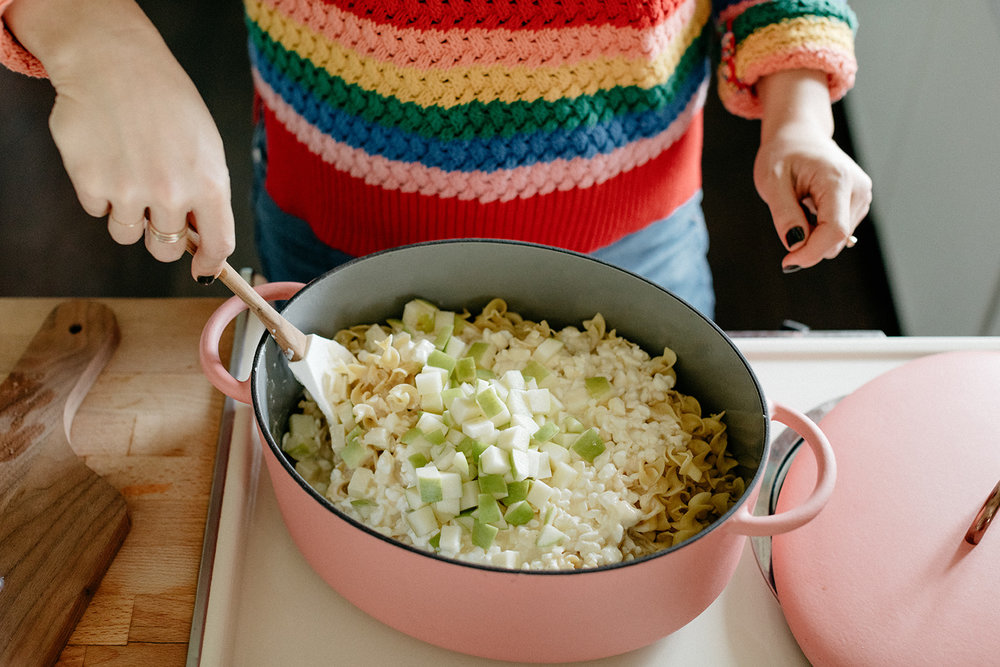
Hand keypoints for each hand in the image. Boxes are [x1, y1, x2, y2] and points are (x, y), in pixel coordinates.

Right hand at [6, 0, 234, 279]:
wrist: (114, 61)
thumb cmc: (166, 100)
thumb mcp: (205, 144)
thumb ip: (206, 192)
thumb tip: (200, 237)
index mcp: (209, 183)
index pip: (217, 244)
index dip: (210, 263)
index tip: (203, 270)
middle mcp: (171, 193)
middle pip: (165, 250)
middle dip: (161, 237)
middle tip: (155, 208)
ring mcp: (129, 191)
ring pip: (127, 234)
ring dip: (128, 213)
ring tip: (129, 172)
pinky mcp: (90, 183)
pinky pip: (97, 210)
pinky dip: (100, 191)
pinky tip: (107, 157)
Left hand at [754, 70, 871, 271]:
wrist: (799, 136)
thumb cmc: (783, 154)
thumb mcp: (771, 182)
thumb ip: (784, 214)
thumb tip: (795, 246)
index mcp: (838, 179)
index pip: (834, 230)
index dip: (810, 253)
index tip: (787, 262)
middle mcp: (858, 188)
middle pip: (836, 240)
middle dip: (808, 244)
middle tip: (785, 221)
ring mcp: (862, 196)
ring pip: (837, 239)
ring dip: (812, 235)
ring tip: (799, 205)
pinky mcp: (859, 203)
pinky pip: (837, 232)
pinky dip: (819, 229)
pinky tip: (809, 207)